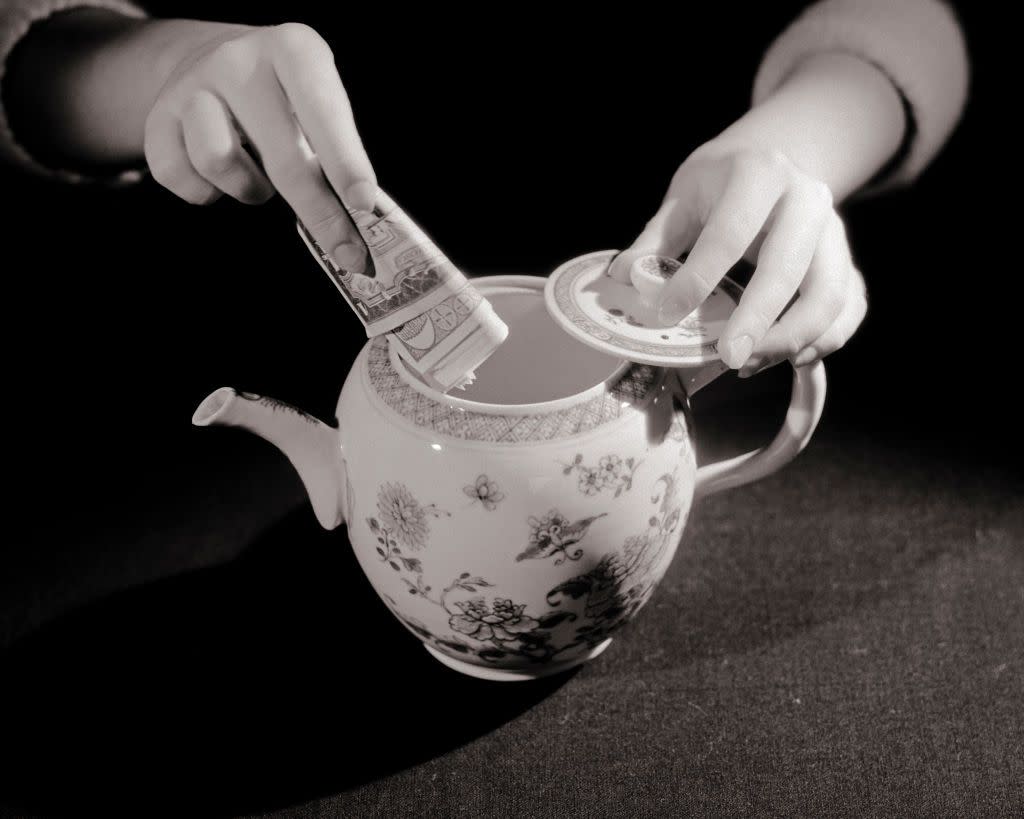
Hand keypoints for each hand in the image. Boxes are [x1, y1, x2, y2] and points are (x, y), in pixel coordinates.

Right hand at [144, 23, 374, 267]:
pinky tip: (221, 178)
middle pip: (283, 156)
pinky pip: (182, 178)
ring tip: (261, 181)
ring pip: (220, 162)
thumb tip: (362, 221)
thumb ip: (339, 154)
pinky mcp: (158, 116)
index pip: (323, 111)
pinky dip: (207, 193)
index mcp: (294, 50)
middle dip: (321, 213)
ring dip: (250, 190)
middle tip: (349, 254)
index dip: (345, 162)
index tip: (364, 205)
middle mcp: (240, 60)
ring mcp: (193, 85)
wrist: (207, 59)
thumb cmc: (282, 98)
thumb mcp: (318, 105)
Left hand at [609, 146, 866, 374]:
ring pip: (829, 294)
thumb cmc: (720, 183)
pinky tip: (791, 358)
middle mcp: (807, 198)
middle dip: (757, 320)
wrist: (774, 158)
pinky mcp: (846, 260)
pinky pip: (850, 306)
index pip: (728, 234)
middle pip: (789, 268)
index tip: (667, 313)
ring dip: (793, 337)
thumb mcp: (683, 198)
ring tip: (750, 364)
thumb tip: (620, 277)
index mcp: (759, 173)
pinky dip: (827, 338)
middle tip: (728, 359)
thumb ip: (654, 240)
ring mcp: (834, 230)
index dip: (698, 278)